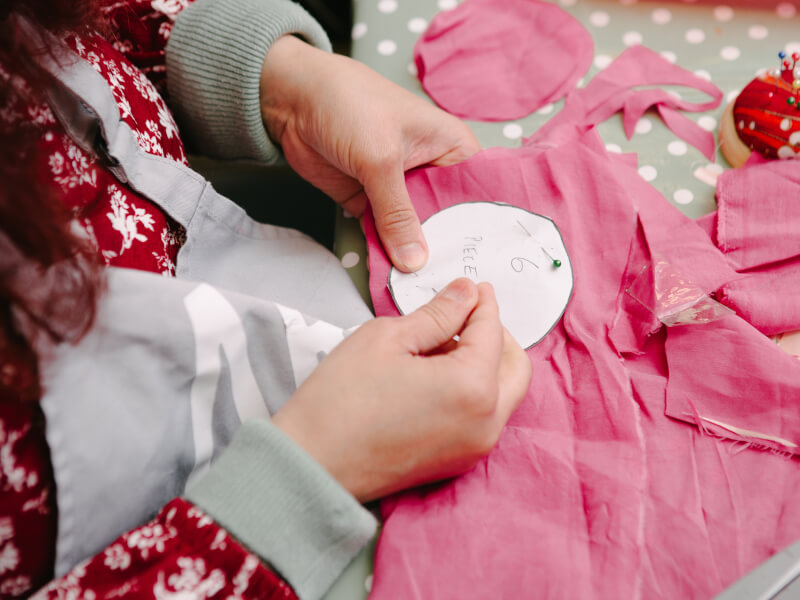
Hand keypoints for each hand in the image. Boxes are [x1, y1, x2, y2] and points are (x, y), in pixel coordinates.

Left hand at [260, 36, 480, 271]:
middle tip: (453, 285)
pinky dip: (386, 252)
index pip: (478, 192)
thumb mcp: (381, 159)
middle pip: (447, 219)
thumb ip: (398, 214)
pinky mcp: (371, 202)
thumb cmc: (350, 104)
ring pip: (414, 232)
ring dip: (414, 255)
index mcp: (451, 149)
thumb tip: (415, 261)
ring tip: (426, 287)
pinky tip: (395, 277)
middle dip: (446, 249)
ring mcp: (400, 189)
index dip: (483, 226)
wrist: (293, 99)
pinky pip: (384, 234)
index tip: (485, 261)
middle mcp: (431, 171)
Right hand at [271, 278, 531, 501]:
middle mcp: (486, 423)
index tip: (471, 286)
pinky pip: (484, 417)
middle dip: (497, 335)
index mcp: (473, 387)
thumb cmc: (342, 398)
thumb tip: (467, 292)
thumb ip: (438, 314)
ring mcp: (475, 448)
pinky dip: (476, 390)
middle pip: (515, 367)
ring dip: (488, 363)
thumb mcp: (388, 337)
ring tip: (447, 343)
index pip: (491, 332)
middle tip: (467, 314)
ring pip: (504, 394)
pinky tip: (441, 374)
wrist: (312, 464)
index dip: (482, 303)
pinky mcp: (458, 463)